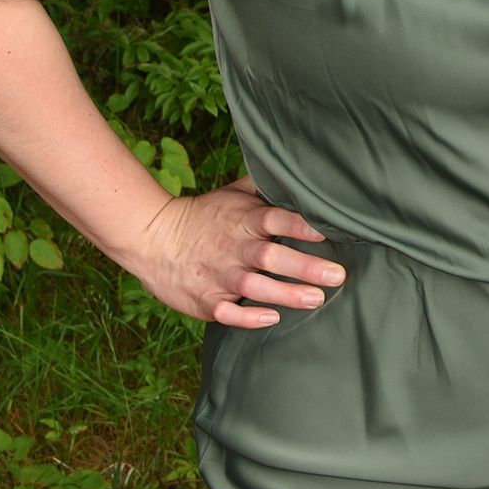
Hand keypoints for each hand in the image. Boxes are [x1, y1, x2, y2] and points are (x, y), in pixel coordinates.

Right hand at [129, 175, 344, 328]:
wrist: (151, 238)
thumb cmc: (202, 215)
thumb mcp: (231, 193)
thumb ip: (263, 185)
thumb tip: (294, 170)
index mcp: (242, 220)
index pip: (274, 218)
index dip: (298, 224)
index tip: (325, 231)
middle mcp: (233, 248)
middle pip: (271, 256)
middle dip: (305, 266)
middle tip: (337, 275)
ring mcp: (218, 275)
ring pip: (254, 287)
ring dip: (286, 294)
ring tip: (316, 299)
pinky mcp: (205, 300)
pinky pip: (227, 312)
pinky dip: (247, 317)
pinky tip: (271, 318)